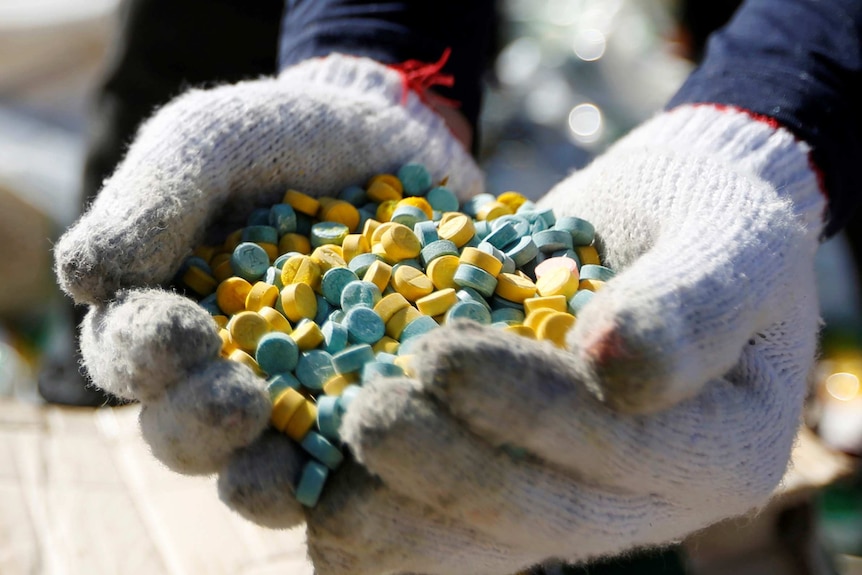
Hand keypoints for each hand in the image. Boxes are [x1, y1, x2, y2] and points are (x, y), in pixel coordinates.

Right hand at [52, 54, 479, 523]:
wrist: (384, 134)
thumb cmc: (280, 136)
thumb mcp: (208, 144)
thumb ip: (152, 204)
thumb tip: (83, 280)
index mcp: (162, 310)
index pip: (131, 351)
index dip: (146, 355)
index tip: (182, 336)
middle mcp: (220, 367)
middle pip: (184, 429)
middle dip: (200, 426)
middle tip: (240, 405)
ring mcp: (297, 391)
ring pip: (261, 462)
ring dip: (265, 473)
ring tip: (291, 459)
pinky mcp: (366, 396)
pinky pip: (353, 451)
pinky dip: (356, 463)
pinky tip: (374, 453)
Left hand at [301, 104, 825, 572]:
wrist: (669, 226)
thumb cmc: (714, 219)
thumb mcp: (730, 239)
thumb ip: (692, 302)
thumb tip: (621, 366)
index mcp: (720, 450)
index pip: (624, 449)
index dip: (534, 412)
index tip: (442, 357)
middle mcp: (649, 497)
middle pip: (545, 513)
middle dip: (450, 471)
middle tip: (367, 418)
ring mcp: (581, 497)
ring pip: (487, 539)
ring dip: (401, 520)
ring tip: (319, 488)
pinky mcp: (519, 475)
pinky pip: (452, 521)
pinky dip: (387, 516)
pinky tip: (318, 494)